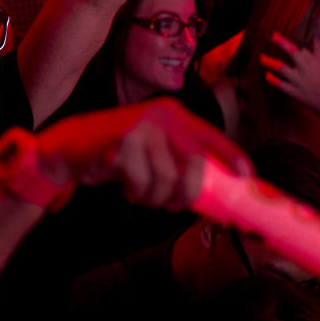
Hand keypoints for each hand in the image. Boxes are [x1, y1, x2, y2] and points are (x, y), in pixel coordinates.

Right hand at [37, 98, 250, 209]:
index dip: (230, 155)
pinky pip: (142, 182)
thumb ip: (180, 158)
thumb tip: (215, 187)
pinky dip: (135, 192)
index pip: (209, 136)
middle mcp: (162, 116)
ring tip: (139, 191)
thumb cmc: (120, 153)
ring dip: (154, 196)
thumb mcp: (154, 148)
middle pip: (194, 165)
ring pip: (167, 179)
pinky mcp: (123, 142)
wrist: (73, 145)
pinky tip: (124, 185)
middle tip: (170, 205)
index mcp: (175, 115)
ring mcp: (143, 127)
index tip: (246, 175)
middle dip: (184, 193)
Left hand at [261, 32, 319, 114]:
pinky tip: (266, 75)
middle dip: (280, 44)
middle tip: (269, 36)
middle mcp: (303, 69)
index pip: (296, 48)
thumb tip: (315, 36)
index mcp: (310, 62)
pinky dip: (273, 80)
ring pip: (283, 69)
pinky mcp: (293, 92)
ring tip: (261, 58)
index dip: (283, 41)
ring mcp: (298, 81)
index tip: (273, 34)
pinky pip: (281, 85)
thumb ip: (317, 50)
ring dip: (271, 63)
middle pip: (291, 54)